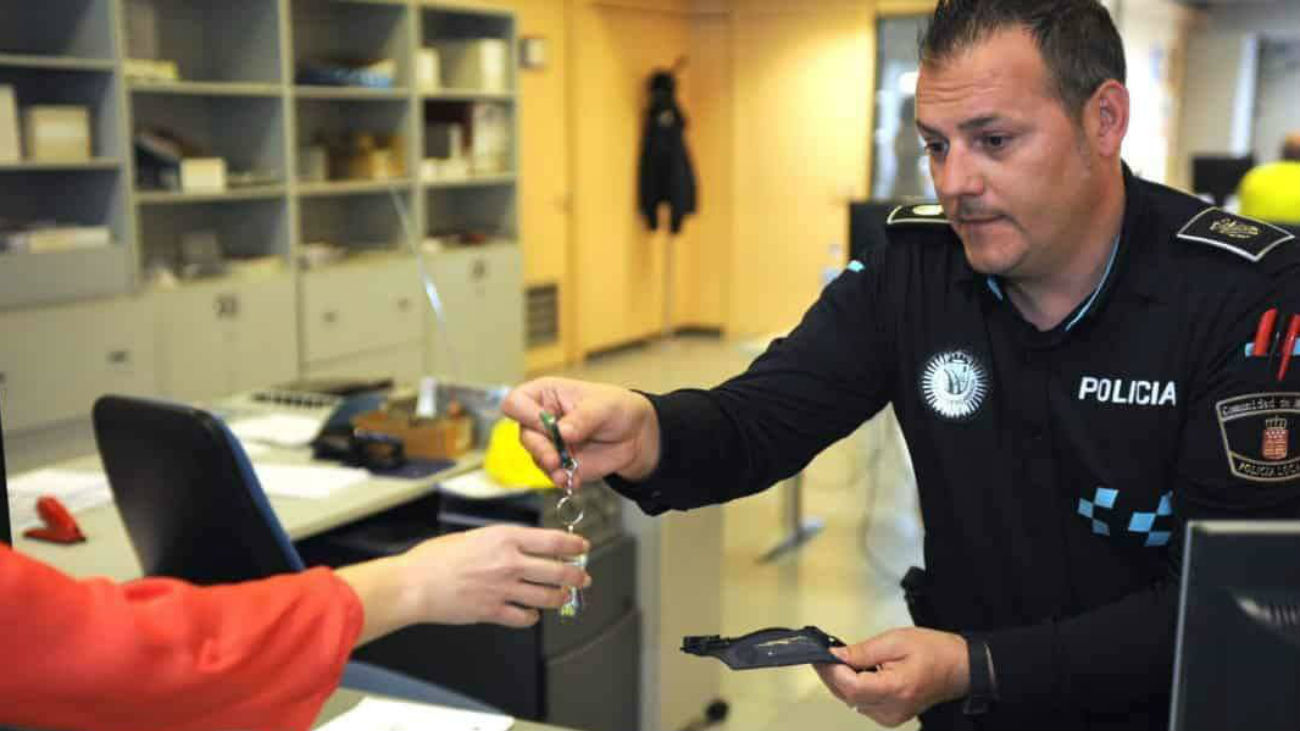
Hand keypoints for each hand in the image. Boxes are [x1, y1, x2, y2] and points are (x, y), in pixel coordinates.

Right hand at [338, 525, 589, 642]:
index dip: (573, 545)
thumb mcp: (473, 536)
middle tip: (583, 576)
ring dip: (560, 597)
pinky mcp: (493, 611)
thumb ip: (500, 541)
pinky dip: (532, 616)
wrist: (415, 584)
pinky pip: (524, 617)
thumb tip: (519, 547)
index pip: (552, 541)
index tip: (582, 547)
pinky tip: (532, 614)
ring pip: (547, 596)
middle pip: (557, 570)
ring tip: (563, 596)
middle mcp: (510, 562)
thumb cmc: (435, 558)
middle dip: (576, 575)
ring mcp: (504, 588)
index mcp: (505, 538)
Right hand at [502, 377, 660, 485]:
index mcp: (545, 395)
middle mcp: (541, 420)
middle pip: (524, 435)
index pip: (516, 402)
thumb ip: (582, 418)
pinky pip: (551, 475)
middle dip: (539, 449)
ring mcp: (549, 444)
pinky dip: (561, 479)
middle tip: (555, 459)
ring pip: (536, 458)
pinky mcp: (559, 464)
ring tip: (566, 472)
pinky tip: (573, 481)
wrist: (635, 435)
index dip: (525, 415)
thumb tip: (562, 432)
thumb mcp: (603, 407)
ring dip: (550, 467)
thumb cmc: (616, 408)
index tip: (547, 425)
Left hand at [813, 628, 969, 727]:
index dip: (833, 671)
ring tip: (837, 661)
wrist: (959, 667)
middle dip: (831, 675)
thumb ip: (863, 651)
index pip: (852, 687)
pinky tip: (853, 673)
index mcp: (896, 689)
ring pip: (852, 702)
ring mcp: (891, 716)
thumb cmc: (934, 651)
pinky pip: (862, 704)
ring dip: (840, 682)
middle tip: (822, 655)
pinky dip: (853, 689)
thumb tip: (836, 656)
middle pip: (848, 696)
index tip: (822, 655)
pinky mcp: (890, 716)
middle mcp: (892, 709)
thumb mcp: (895, 641)